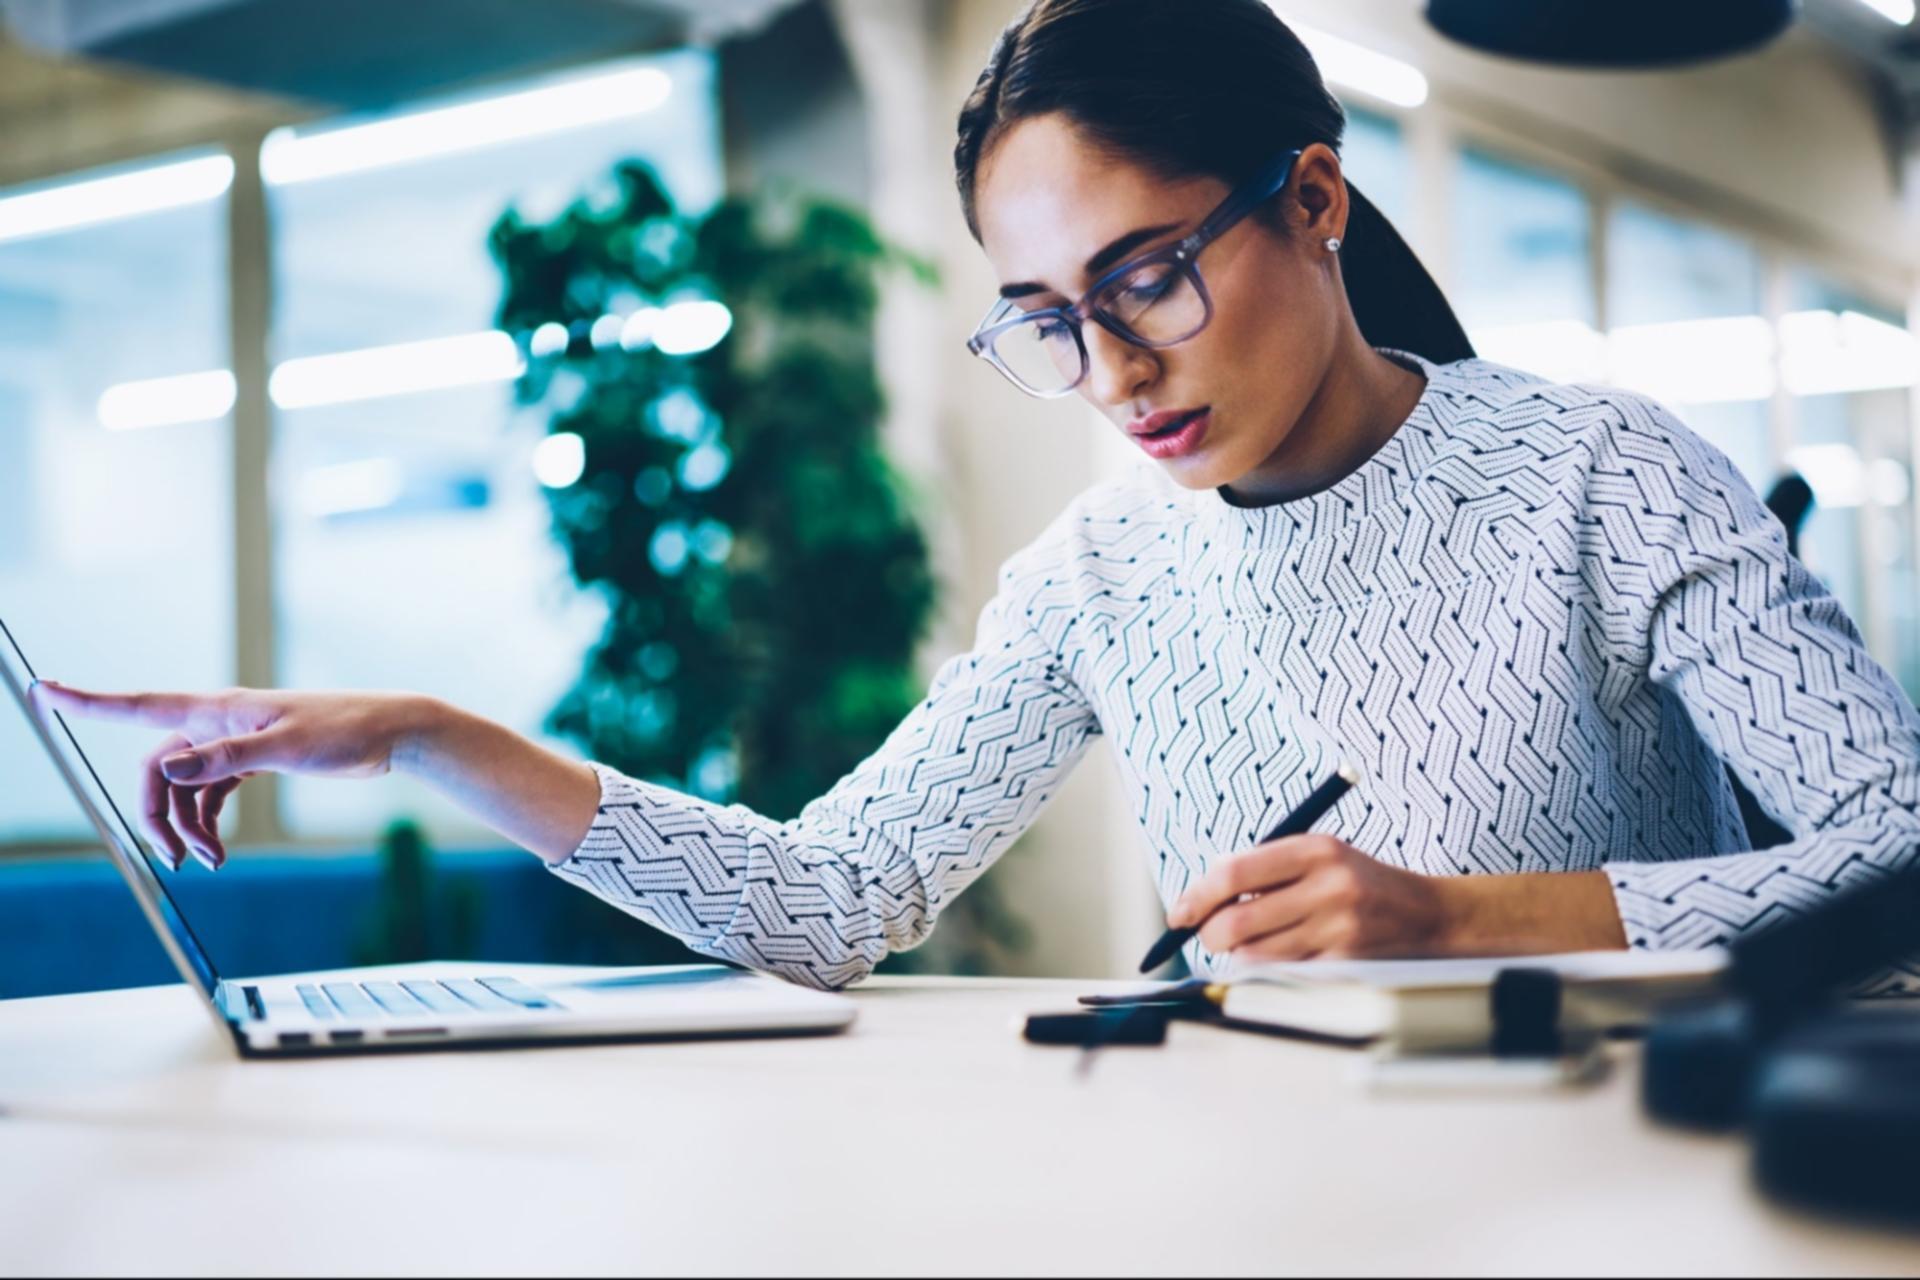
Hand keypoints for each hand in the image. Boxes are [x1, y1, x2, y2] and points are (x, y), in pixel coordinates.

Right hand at [30, 683, 427, 871]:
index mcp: (218, 709)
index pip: (138, 705)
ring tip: (208, 862)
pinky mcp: (255, 758)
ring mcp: (235, 741)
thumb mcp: (287, 747)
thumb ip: (227, 757)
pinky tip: (218, 850)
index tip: (43, 690)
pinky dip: (207, 820)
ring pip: (185, 786)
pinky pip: (211, 792)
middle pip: (159, 768)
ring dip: (186, 825)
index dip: (88, 701)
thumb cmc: (345, 730)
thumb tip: (169, 766)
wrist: (390, 732)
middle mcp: (218, 722)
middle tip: (175, 858)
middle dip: (156, 813)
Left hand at [1166, 834, 1455, 962]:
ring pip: (1254, 955)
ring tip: (1253, 941)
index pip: (1234, 874)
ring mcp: (1339, 929)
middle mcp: (1328, 886)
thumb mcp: (1317, 856)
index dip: (1197, 896)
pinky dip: (1268, 968)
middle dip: (1210, 934)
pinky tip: (1283, 954)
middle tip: (1210, 935)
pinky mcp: (1346, 963)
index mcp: (1315, 849)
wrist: (1427, 915)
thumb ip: (1263, 869)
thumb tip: (1200, 898)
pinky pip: (1283, 973)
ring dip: (1239, 954)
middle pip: (1237, 922)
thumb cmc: (1357, 882)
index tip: (1179, 913)